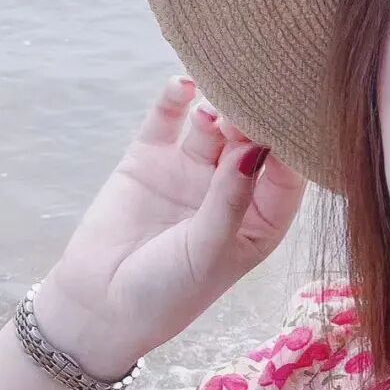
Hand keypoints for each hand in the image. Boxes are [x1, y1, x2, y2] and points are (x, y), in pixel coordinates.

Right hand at [36, 75, 307, 372]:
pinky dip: (176, 96)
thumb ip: (230, 201)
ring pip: (214, 122)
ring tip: (215, 109)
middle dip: (253, 121)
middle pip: (253, 141)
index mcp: (260, 221)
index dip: (288, 149)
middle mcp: (232, 190)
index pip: (287, 175)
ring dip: (219, 106)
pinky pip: (169, 116)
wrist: (101, 304)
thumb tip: (254, 149)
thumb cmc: (168, 292)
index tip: (284, 127)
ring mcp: (191, 169)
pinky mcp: (151, 156)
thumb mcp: (208, 251)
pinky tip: (183, 84)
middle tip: (246, 110)